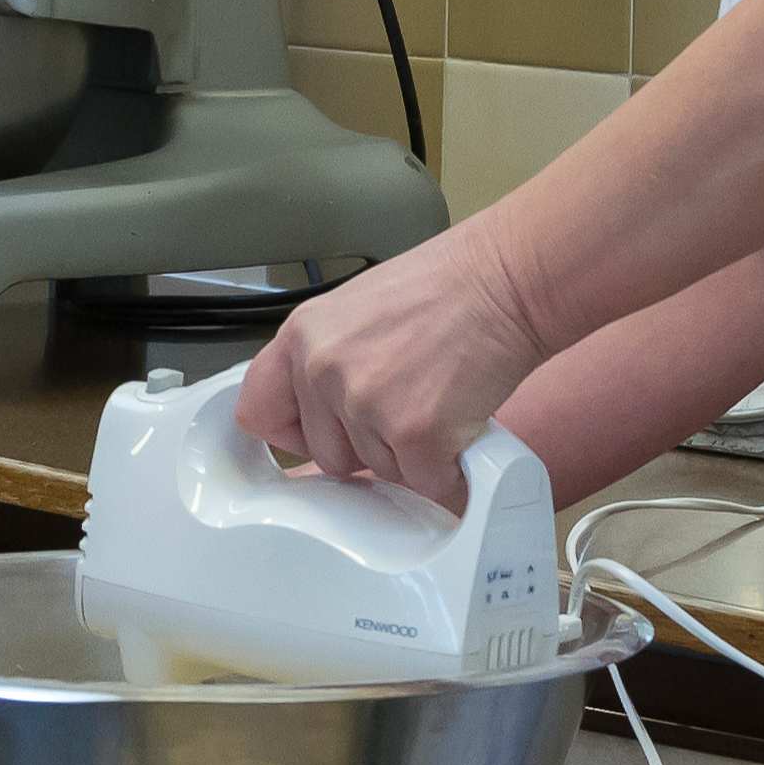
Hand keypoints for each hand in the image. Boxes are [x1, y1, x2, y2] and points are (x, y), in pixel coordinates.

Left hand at [233, 222, 549, 505]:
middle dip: (369, 446)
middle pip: (327, 455)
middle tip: (409, 405)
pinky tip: (462, 429)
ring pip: (379, 471)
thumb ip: (328, 360)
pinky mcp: (413, 433)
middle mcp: (322, 369)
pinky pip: (426, 484)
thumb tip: (321, 414)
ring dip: (412, 454)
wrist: (507, 281)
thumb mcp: (356, 312)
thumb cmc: (447, 290)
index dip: (291, 434)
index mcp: (302, 335)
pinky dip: (450, 472)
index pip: (257, 412)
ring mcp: (364, 403)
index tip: (313, 439)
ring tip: (439, 399)